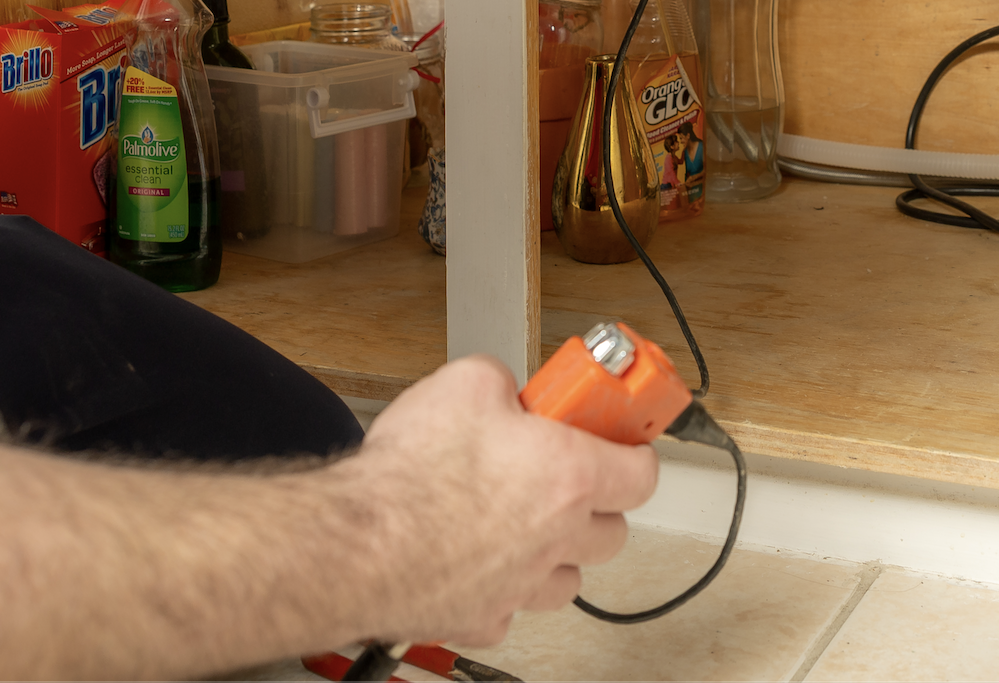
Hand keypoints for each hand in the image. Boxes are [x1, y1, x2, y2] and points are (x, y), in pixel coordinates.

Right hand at [350, 355, 658, 646]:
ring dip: (557, 552)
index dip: (632, 450)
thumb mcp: (467, 381)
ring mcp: (522, 585)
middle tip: (565, 475)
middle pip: (612, 532)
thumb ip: (503, 384)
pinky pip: (512, 607)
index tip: (621, 439)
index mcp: (569, 475)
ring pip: (568, 578)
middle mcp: (556, 538)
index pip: (641, 472)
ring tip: (521, 521)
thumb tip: (504, 390)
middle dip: (596, 504)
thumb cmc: (411, 473)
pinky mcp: (482, 618)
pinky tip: (475, 559)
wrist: (357, 543)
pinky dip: (504, 588)